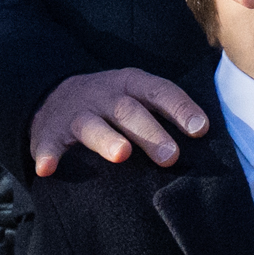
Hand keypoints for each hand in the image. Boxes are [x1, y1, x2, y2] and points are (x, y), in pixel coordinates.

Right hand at [29, 67, 210, 177]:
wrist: (55, 99)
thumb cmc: (112, 106)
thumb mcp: (137, 98)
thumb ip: (165, 113)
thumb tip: (206, 138)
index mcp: (130, 85)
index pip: (159, 92)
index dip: (180, 109)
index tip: (200, 129)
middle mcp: (104, 96)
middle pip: (128, 111)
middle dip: (150, 133)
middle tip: (171, 156)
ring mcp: (76, 114)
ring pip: (92, 125)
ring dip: (106, 140)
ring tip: (121, 154)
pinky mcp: (50, 133)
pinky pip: (48, 145)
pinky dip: (48, 156)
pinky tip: (47, 169)